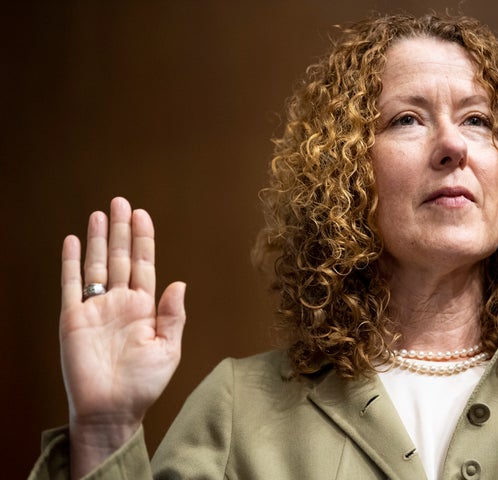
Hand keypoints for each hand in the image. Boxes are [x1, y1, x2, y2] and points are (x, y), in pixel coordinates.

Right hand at [59, 197, 185, 476]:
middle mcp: (120, 303)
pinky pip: (71, 284)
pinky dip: (71, 262)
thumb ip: (173, 315)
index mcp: (144, 308)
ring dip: (98, 239)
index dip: (143, 240)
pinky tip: (74, 240)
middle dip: (121, 230)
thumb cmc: (143, 384)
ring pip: (96, 264)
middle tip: (122, 202)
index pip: (144, 264)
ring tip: (101, 213)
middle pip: (120, 257)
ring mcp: (95, 308)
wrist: (111, 411)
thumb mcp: (167, 349)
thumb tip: (180, 282)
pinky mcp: (72, 319)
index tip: (143, 215)